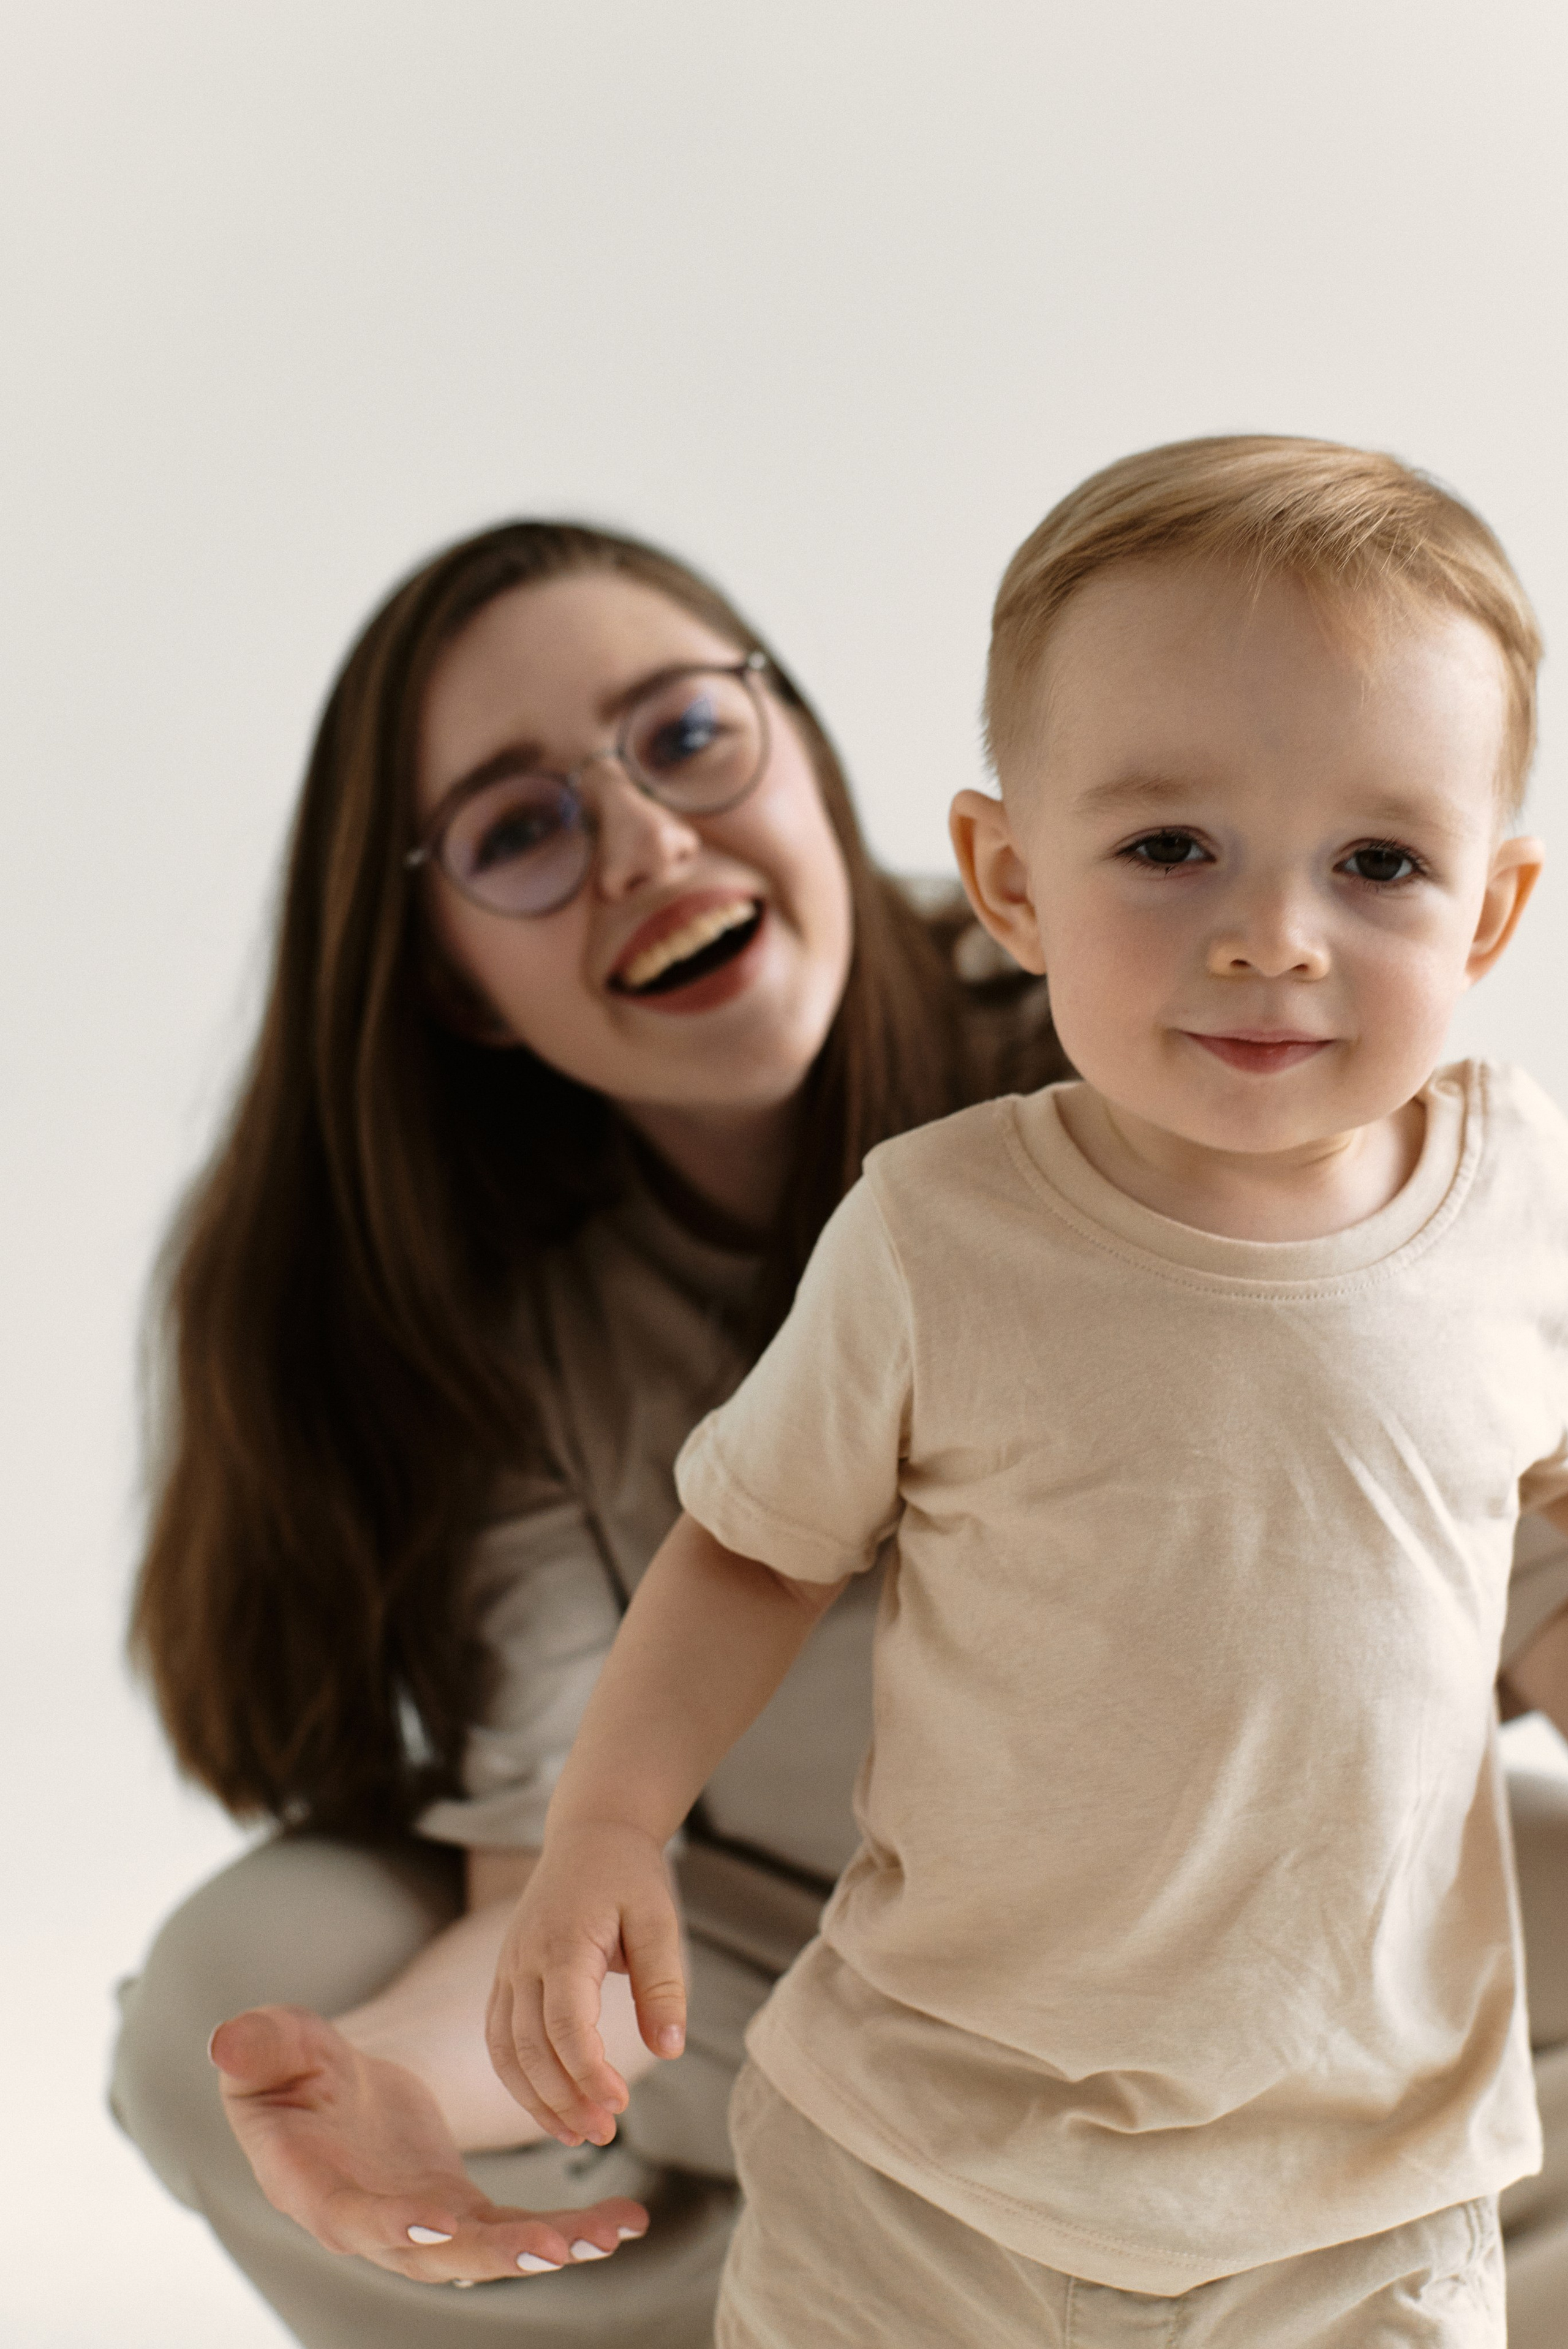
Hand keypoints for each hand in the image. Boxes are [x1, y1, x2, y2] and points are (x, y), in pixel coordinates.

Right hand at [210, 2005, 646, 2282]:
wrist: (323, 2093)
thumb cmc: (286, 2071)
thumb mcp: (272, 2049)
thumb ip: (260, 2048)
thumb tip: (227, 2042)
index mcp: (320, 2191)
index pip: (356, 2219)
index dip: (394, 2226)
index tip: (439, 2223)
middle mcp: (375, 2226)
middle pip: (438, 2254)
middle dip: (499, 2253)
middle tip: (557, 2246)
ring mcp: (422, 2227)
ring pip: (489, 2252)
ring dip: (550, 2247)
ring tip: (613, 2233)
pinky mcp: (459, 2214)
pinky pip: (516, 2231)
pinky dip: (568, 2231)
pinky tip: (624, 2222)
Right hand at [486, 1822, 686, 2148]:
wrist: (590, 1834)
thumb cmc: (628, 1876)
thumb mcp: (659, 1919)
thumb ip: (663, 1984)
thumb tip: (669, 2049)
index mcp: (563, 1943)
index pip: (565, 2024)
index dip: (588, 2072)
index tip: (620, 2106)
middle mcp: (525, 1959)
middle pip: (531, 2046)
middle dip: (565, 2098)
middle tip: (605, 2134)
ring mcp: (508, 1968)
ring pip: (507, 2050)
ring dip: (537, 2099)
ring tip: (578, 2135)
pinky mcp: (506, 1976)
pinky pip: (499, 2037)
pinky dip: (518, 2079)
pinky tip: (549, 2107)